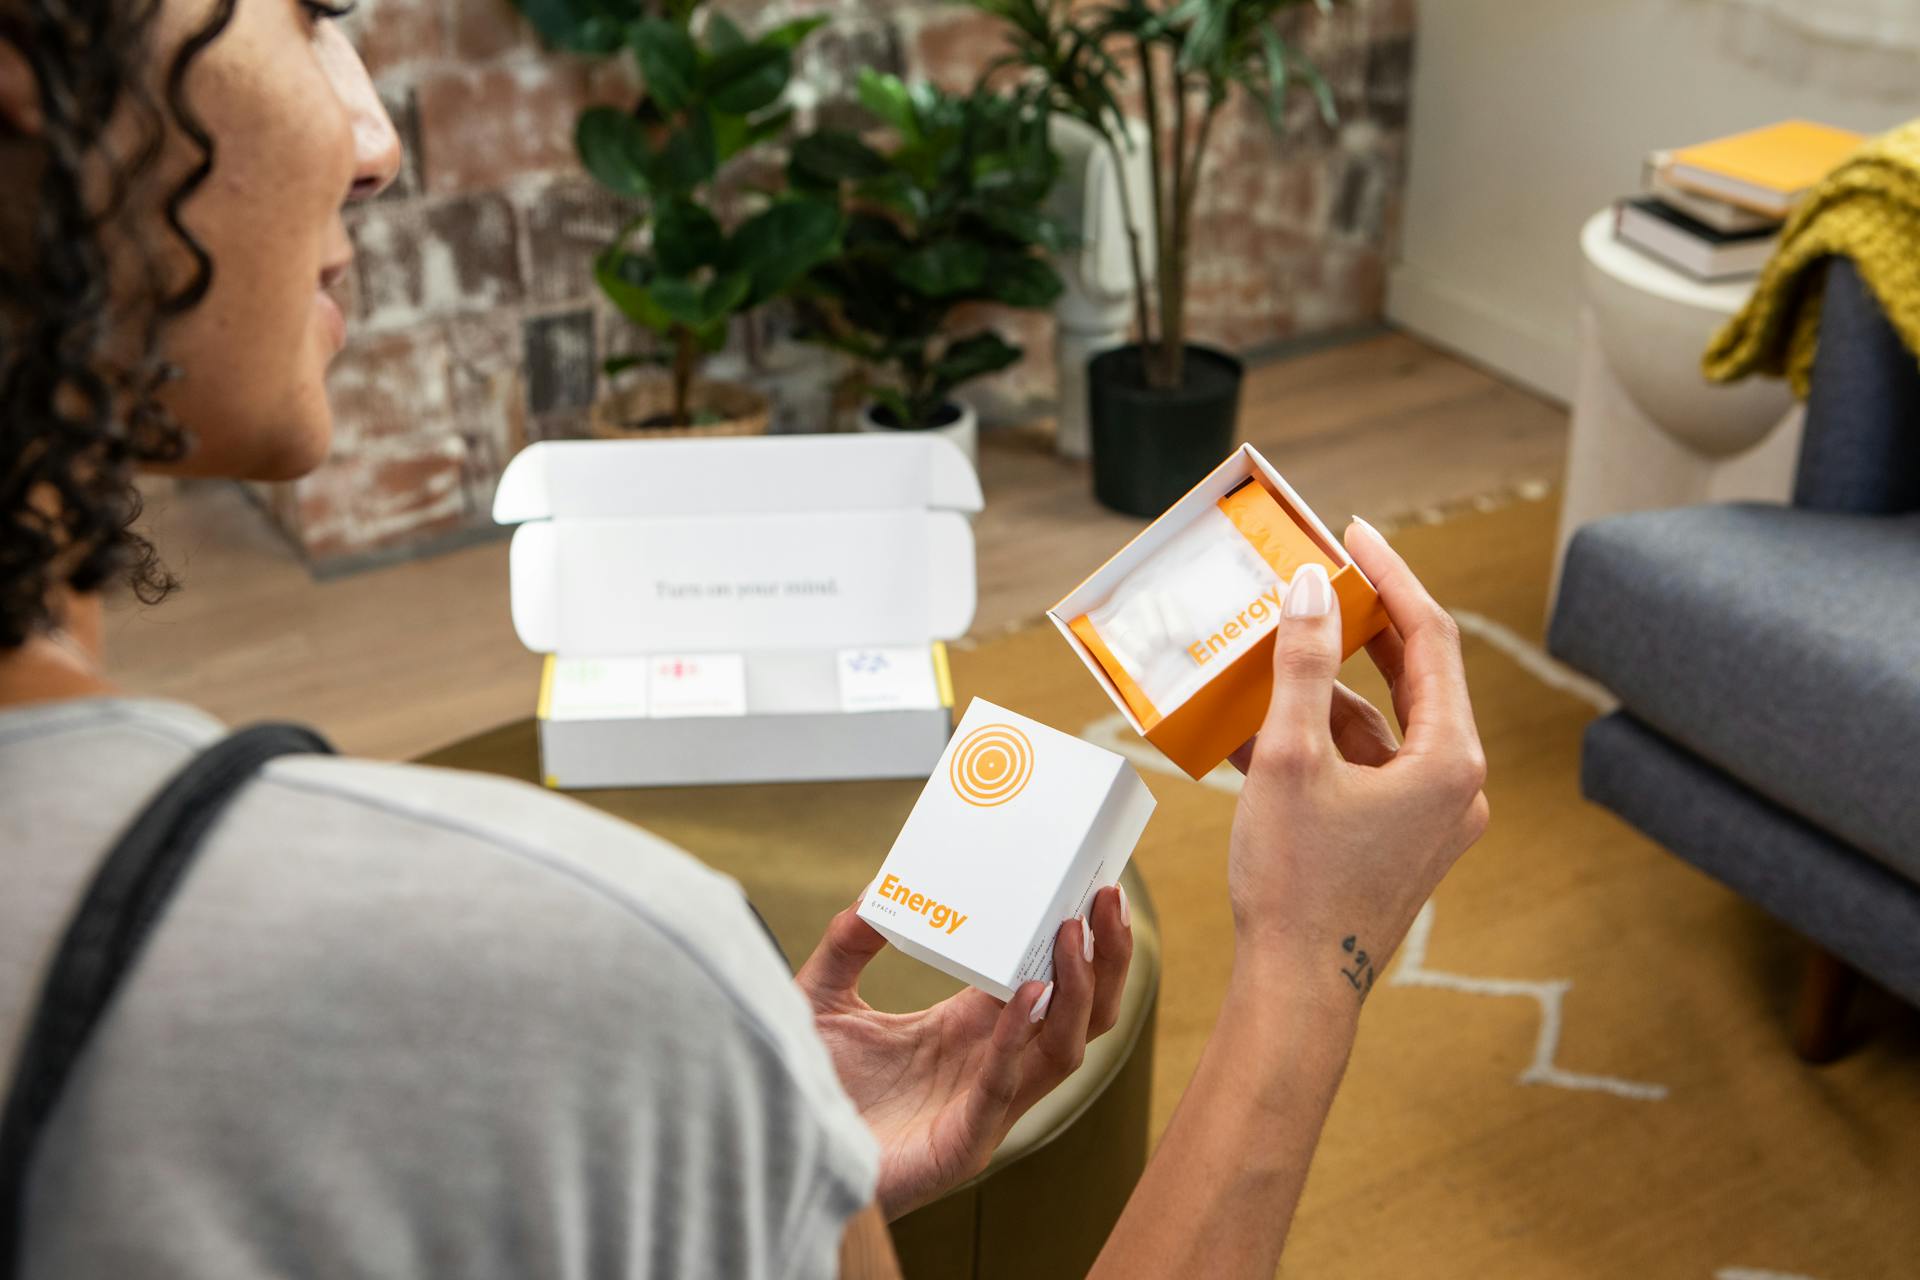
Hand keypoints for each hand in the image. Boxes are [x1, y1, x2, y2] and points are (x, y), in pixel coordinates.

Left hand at [797, 884, 1133, 1219]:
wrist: (776, 1157)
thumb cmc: (809, 1091)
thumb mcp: (824, 1000)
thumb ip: (846, 946)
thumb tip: (875, 891)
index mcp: (969, 1029)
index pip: (1045, 980)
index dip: (1074, 939)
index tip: (1090, 886)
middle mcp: (990, 1065)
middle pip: (1077, 1014)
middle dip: (1103, 958)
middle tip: (1108, 898)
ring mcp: (983, 1107)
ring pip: (1063, 1050)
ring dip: (1078, 991)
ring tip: (1075, 933)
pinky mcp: (961, 1144)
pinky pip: (1004, 1087)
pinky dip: (1018, 1041)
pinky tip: (1027, 995)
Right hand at [1225, 517, 1488, 1005]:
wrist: (1298, 990)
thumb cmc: (1296, 882)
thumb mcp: (1292, 758)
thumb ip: (1304, 664)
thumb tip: (1310, 587)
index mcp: (1450, 759)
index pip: (1429, 638)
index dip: (1390, 576)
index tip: (1353, 532)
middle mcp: (1457, 785)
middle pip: (1413, 675)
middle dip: (1360, 624)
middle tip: (1318, 575)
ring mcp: (1432, 816)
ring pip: (1381, 724)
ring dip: (1326, 688)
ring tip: (1267, 651)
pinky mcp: (1401, 838)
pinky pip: (1364, 767)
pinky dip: (1319, 742)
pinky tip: (1255, 726)